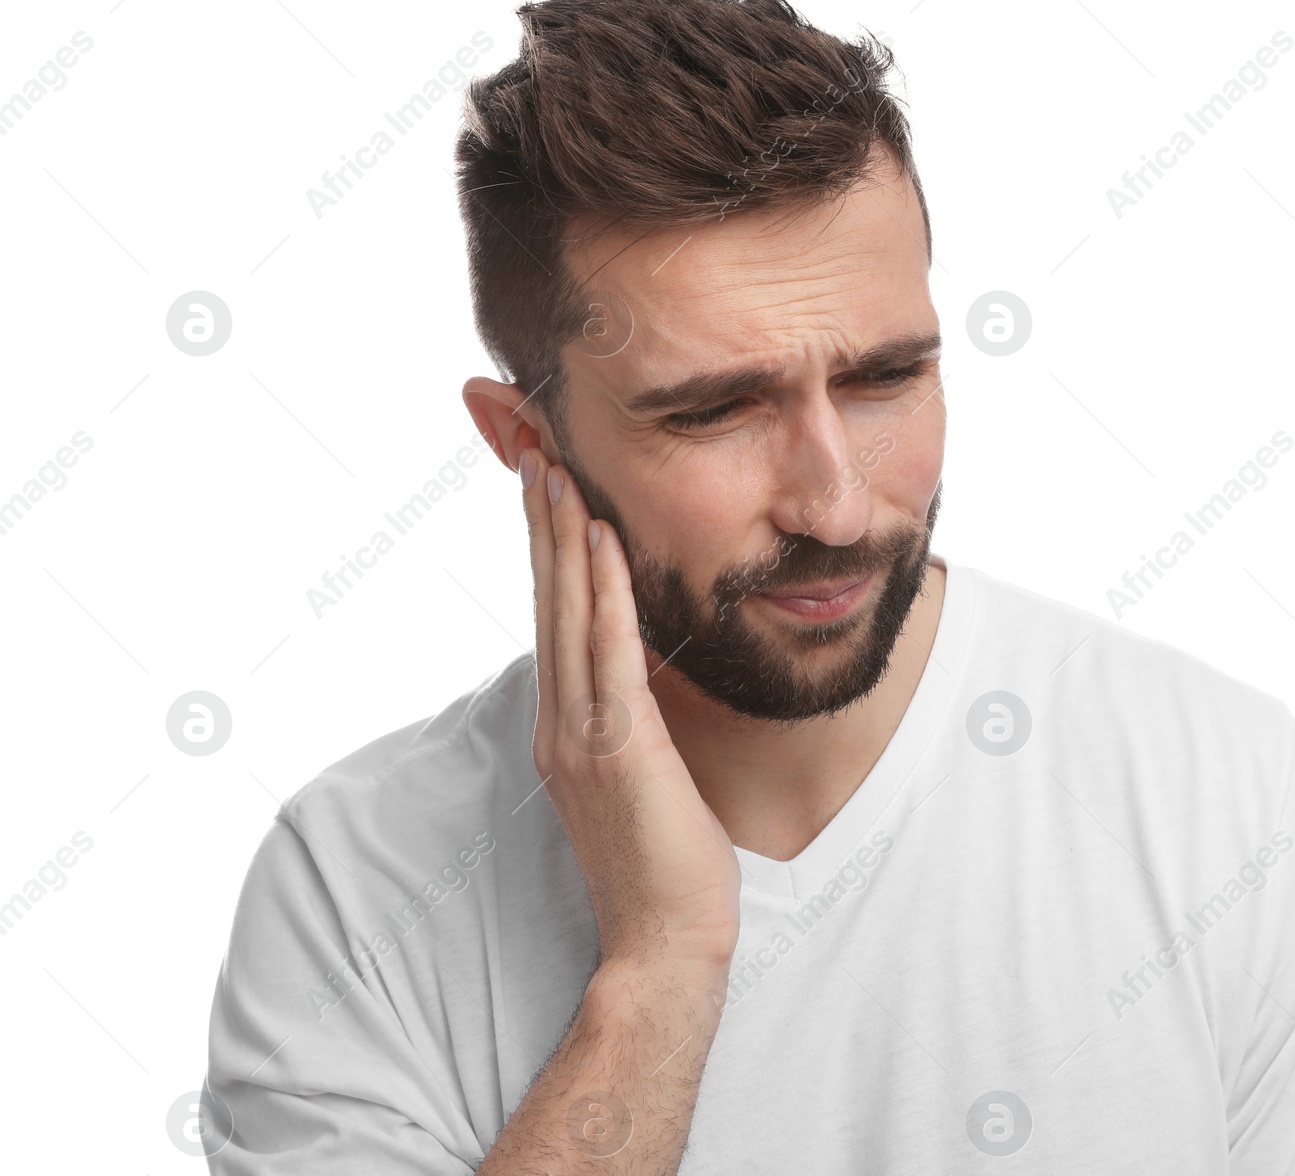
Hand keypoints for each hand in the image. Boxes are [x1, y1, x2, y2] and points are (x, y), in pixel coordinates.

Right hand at [518, 444, 741, 979]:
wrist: (664, 941)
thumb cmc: (662, 863)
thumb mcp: (637, 776)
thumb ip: (625, 721)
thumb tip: (636, 674)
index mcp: (562, 727)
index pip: (551, 618)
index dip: (545, 548)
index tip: (546, 485)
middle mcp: (560, 722)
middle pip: (547, 601)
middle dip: (541, 522)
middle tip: (534, 449)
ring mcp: (582, 734)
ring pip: (568, 614)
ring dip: (562, 537)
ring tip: (556, 469)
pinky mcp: (618, 748)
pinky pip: (610, 653)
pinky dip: (605, 590)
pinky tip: (602, 540)